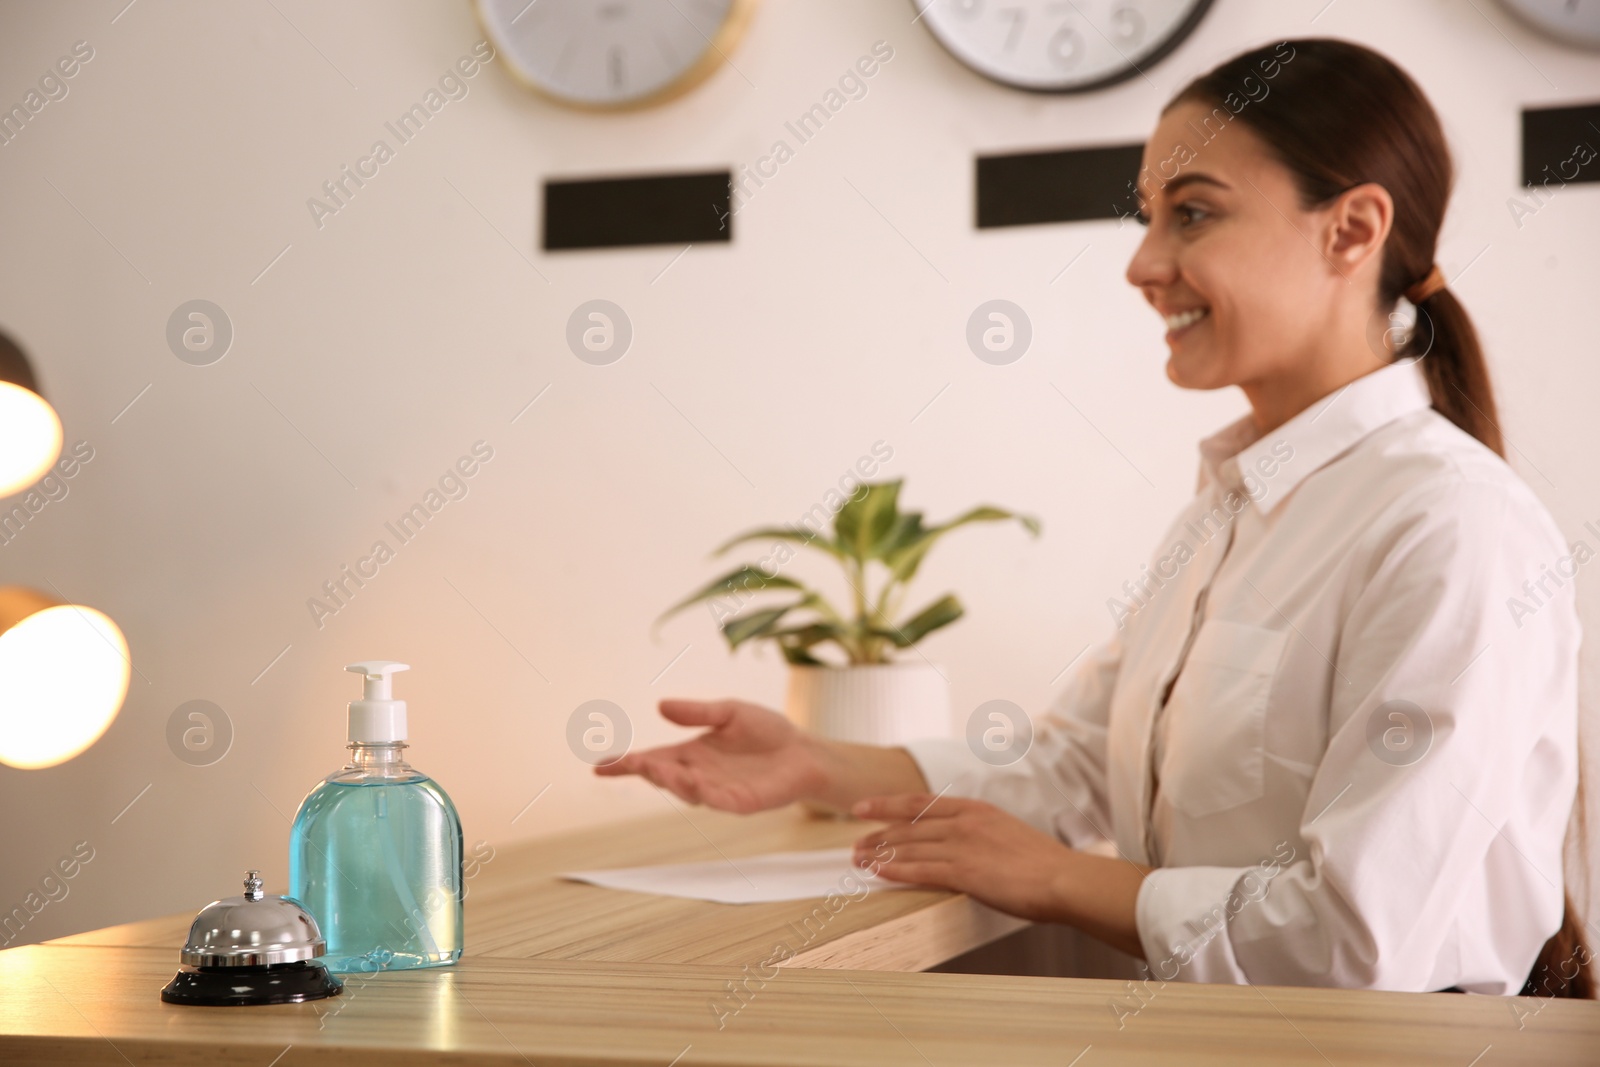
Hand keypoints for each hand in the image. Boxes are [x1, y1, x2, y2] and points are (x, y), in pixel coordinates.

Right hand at [594, 699, 828, 813]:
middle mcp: (699, 775)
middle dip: (648, 771)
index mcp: (691, 753)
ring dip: (672, 781)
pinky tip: (697, 782)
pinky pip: (718, 801)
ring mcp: (718, 791)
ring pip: (687, 791)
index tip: (599, 768)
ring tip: (659, 767)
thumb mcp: (729, 712)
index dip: (625, 765)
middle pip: (664, 776)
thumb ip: (698, 712)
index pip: (652, 760)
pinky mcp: (741, 802)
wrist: (804, 751)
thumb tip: (660, 707)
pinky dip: (705, 793)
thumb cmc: (767, 732)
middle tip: (636, 762)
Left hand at [849, 793, 1077, 922]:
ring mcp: (963, 845)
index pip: (919, 802)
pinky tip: (877, 872)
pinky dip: (894, 870)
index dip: (886, 804)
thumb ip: (981, 834)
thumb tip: (962, 846)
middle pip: (908, 825)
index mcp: (975, 809)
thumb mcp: (1008, 833)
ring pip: (909, 846)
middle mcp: (964, 822)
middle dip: (877, 834)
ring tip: (857, 860)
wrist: (1063, 879)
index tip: (863, 808)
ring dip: (879, 853)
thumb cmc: (1043, 864)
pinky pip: (920, 869)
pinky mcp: (964, 871)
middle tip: (855, 844)